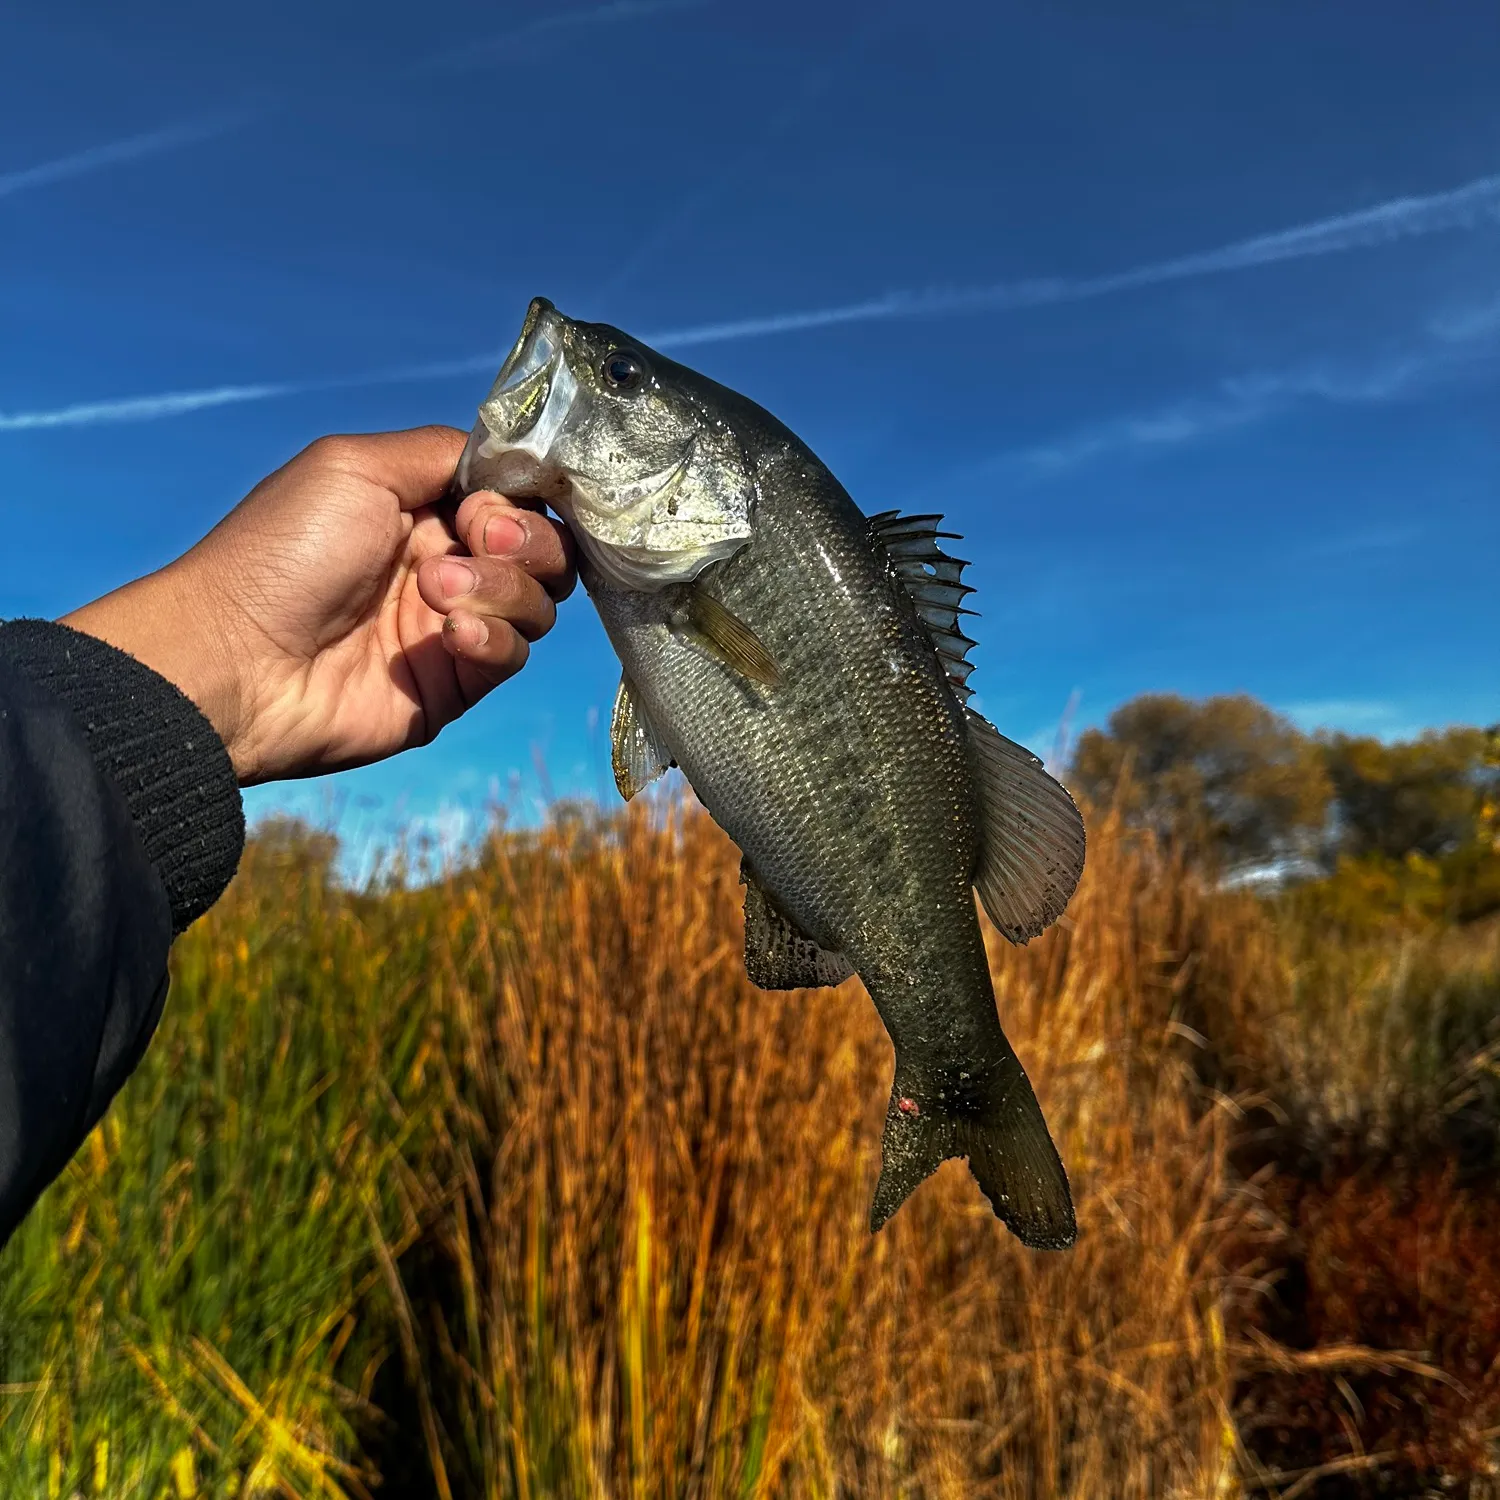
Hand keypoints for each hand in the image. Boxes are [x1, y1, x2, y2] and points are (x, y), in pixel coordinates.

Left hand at [62, 426, 574, 784]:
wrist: (240, 658)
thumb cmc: (284, 552)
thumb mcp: (357, 465)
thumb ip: (443, 453)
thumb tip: (508, 464)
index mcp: (422, 511)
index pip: (515, 498)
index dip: (519, 499)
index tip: (484, 506)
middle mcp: (445, 565)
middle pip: (543, 550)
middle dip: (526, 541)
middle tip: (477, 541)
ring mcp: (452, 627)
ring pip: (537, 603)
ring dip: (501, 588)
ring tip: (436, 593)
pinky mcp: (454, 685)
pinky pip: (512, 656)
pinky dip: (494, 639)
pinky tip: (449, 635)